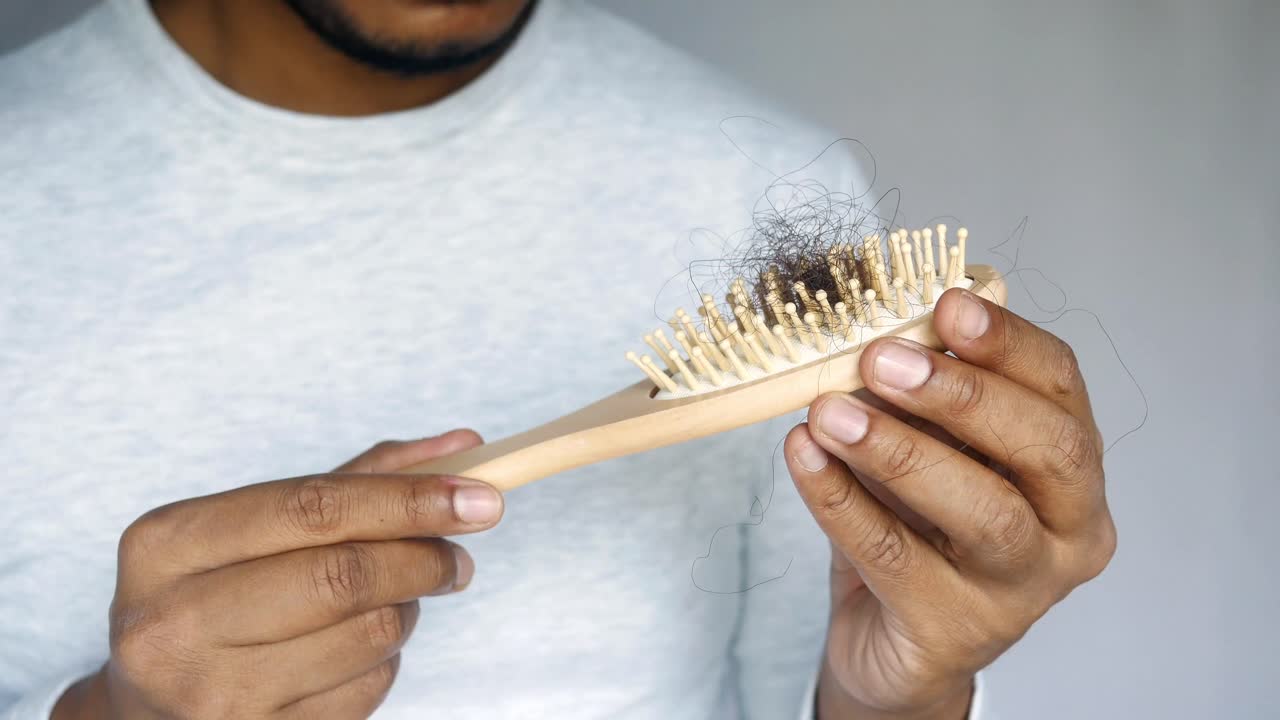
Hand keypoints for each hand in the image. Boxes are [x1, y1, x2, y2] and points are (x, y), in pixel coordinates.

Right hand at [53, 430, 502, 719]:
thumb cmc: (217, 595)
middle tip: (457, 557)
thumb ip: (358, 480)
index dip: (408, 499)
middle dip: (423, 559)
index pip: (314, 508)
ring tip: (393, 599)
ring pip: (369, 635)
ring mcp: (211, 696)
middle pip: (344, 576)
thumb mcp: (257, 527)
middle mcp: (174, 624)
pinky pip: (366, 690)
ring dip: (406, 610)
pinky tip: (356, 648)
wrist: (147, 706)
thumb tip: (464, 446)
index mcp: (169, 544)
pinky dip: (384, 660)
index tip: (478, 496)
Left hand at [784, 289, 1115, 719]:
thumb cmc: (918, 529)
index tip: (947, 304)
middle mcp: (1070, 534)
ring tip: (830, 409)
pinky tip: (804, 456)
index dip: (1008, 343)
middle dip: (963, 394)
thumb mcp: (933, 451)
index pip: (1063, 390)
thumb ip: (927, 399)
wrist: (890, 642)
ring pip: (981, 511)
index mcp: (1074, 472)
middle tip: (880, 358)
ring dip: (898, 448)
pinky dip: (841, 499)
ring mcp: (1020, 591)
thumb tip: (887, 328)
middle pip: (1046, 450)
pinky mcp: (954, 631)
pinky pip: (894, 557)